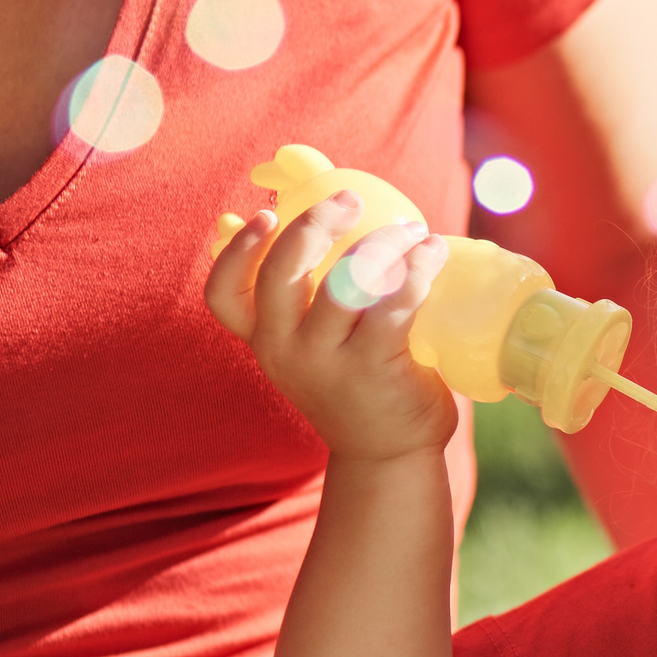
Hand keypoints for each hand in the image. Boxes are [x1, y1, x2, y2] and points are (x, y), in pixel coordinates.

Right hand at [205, 193, 457, 462]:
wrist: (388, 456)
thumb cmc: (359, 387)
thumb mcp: (320, 349)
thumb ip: (315, 304)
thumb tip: (338, 225)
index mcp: (266, 342)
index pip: (224, 295)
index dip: (237, 250)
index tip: (263, 214)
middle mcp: (285, 351)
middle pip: (281, 272)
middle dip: (314, 223)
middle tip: (349, 200)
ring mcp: (327, 362)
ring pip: (345, 280)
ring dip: (382, 243)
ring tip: (411, 232)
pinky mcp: (373, 367)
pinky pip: (394, 302)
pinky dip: (417, 270)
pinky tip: (432, 254)